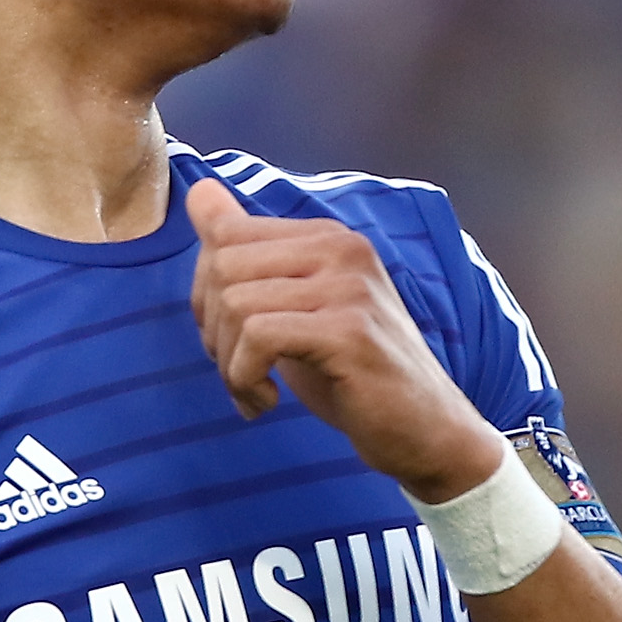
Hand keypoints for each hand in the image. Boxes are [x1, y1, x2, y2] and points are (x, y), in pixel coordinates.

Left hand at [185, 177, 501, 501]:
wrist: (422, 431)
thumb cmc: (349, 373)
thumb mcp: (291, 308)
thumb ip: (247, 252)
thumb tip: (200, 191)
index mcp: (326, 236)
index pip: (224, 236)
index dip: (204, 295)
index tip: (229, 339)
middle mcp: (342, 248)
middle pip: (223, 267)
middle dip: (212, 330)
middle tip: (239, 372)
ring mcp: (350, 287)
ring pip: (236, 304)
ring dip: (229, 364)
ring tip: (256, 392)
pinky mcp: (351, 332)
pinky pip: (259, 337)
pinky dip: (244, 378)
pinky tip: (267, 403)